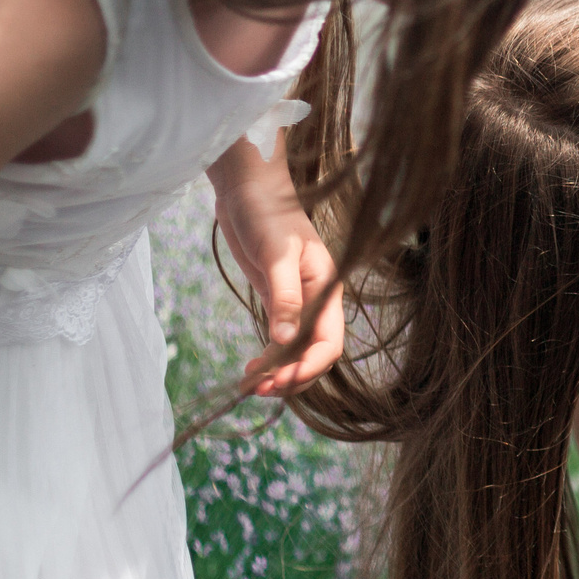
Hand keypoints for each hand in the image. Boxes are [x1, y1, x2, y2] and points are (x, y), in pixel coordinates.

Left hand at [216, 189, 343, 397]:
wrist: (249, 189)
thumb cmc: (267, 213)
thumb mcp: (276, 253)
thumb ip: (284, 297)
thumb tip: (284, 341)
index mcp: (327, 288)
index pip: (329, 341)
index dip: (310, 365)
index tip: (283, 378)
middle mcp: (318, 300)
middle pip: (316, 353)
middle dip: (293, 376)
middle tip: (261, 389)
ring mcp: (298, 302)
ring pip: (298, 351)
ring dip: (280, 373)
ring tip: (253, 386)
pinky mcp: (277, 299)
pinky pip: (281, 339)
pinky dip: (269, 358)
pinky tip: (252, 368)